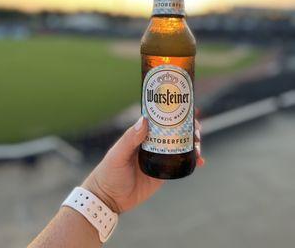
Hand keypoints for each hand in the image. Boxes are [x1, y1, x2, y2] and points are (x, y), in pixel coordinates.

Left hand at [82, 114, 202, 213]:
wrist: (108, 199)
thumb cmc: (108, 173)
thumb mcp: (118, 154)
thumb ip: (130, 139)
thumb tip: (145, 120)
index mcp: (141, 135)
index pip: (160, 119)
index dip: (173, 113)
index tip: (186, 110)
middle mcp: (152, 143)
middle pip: (174, 131)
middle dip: (188, 128)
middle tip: (197, 130)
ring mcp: (159, 157)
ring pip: (180, 145)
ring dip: (192, 142)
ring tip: (199, 145)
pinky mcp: (164, 172)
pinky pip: (180, 164)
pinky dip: (192, 161)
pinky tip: (200, 162)